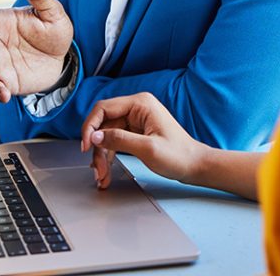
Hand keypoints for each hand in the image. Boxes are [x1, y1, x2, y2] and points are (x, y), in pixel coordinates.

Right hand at [80, 93, 206, 189]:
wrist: (194, 165)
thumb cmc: (178, 155)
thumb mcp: (147, 149)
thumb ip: (119, 140)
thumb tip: (94, 136)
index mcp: (141, 103)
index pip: (103, 108)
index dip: (90, 126)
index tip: (84, 146)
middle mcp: (137, 108)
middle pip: (103, 124)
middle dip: (96, 148)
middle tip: (97, 170)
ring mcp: (136, 120)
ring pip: (106, 135)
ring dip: (101, 156)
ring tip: (102, 176)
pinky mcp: (136, 132)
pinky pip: (114, 141)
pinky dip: (109, 156)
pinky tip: (107, 172)